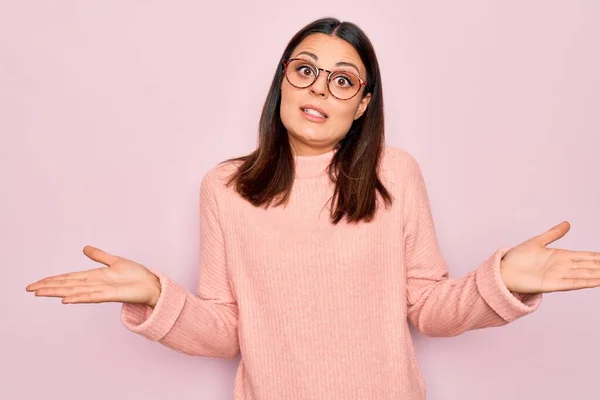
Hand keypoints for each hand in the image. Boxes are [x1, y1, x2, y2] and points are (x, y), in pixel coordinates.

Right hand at [25, 245, 161, 306]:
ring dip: (57, 292)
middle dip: (49, 286)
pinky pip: (91, 296)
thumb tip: (85, 248)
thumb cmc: (136, 275)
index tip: (37, 283)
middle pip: (67, 285)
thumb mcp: (115, 261)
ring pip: (74, 291)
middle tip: (30, 289)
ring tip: (40, 293)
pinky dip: (78, 297)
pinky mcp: (110, 294)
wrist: (151, 284)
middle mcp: (94, 284)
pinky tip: (65, 300)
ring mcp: (101, 290)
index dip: (53, 280)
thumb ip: (99, 256)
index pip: (69, 278)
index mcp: (94, 276)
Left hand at [500, 221, 599, 293]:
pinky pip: (573, 283)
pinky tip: (598, 280)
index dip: (597, 257)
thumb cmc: (517, 257)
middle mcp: (562, 267)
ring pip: (584, 274)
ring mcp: (558, 276)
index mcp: (560, 256)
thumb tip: (567, 223)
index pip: (585, 256)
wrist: (503, 271)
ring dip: (598, 274)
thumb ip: (554, 234)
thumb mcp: (538, 242)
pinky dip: (586, 282)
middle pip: (588, 266)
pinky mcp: (552, 284)